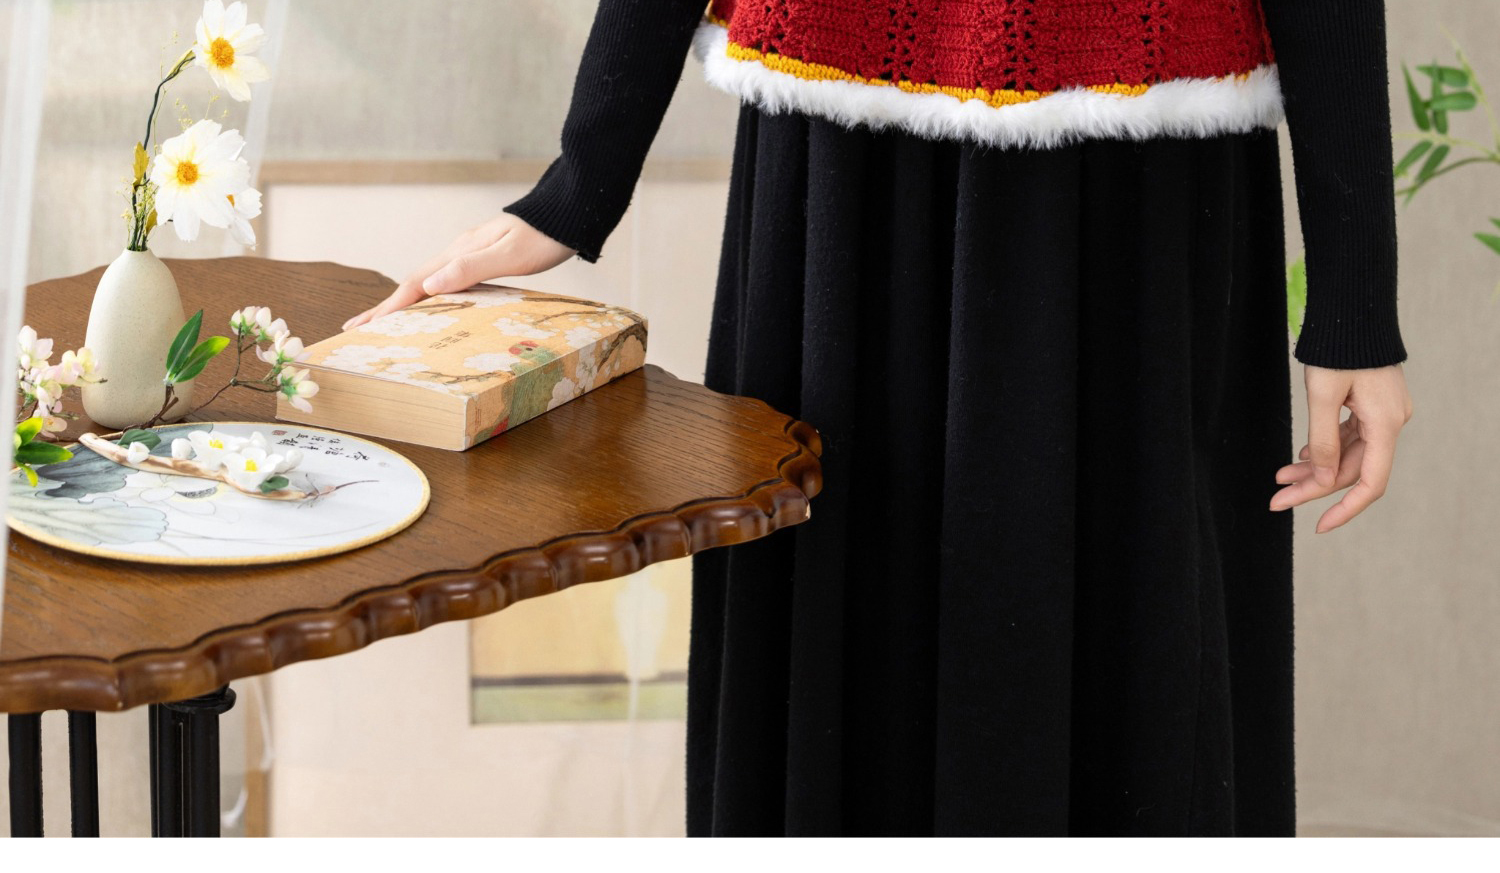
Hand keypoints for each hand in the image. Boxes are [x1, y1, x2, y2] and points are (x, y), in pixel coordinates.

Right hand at [343, 213, 575, 329]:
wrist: (566, 213)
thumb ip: (471, 268)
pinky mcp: (481, 256)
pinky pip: (444, 280)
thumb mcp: (509, 256)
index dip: (389, 307)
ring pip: (426, 280)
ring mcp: (468, 253)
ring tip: (381, 320)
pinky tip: (428, 305)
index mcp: (460, 253)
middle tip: (355, 327)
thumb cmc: (544, 236)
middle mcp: (458, 251)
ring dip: (401, 302)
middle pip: (413, 282)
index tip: (364, 326)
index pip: (415, 284)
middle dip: (384, 307)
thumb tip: (429, 284)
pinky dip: (426, 296)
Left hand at [1270, 363, 1412, 532]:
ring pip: (1347, 455)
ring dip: (1314, 467)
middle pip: (1351, 469)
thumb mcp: (1322, 395)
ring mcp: (1383, 414)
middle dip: (1313, 486)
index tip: (1319, 526)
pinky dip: (1324, 448)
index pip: (1370, 483)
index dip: (1345, 509)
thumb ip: (1323, 440)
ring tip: (1279, 477)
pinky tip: (1301, 455)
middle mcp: (1390, 422)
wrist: (1351, 313)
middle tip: (1275, 499)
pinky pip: (1348, 437)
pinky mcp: (1371, 406)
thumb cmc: (1337, 350)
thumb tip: (1324, 481)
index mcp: (1385, 424)